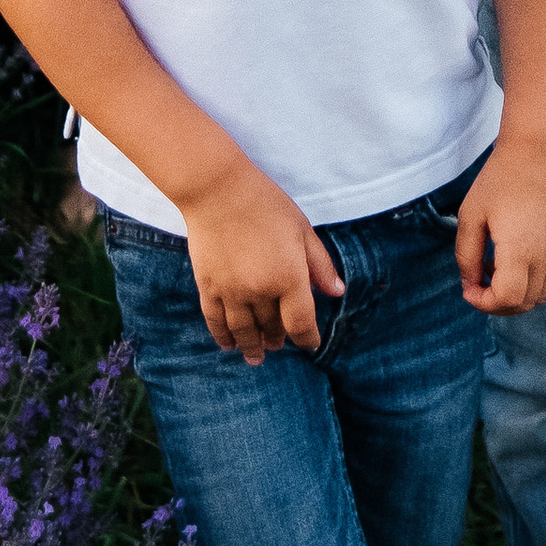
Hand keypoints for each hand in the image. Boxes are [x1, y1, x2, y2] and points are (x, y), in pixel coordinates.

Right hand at [178, 162, 347, 362]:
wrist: (217, 189)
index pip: (301, 323)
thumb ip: (320, 264)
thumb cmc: (265, 204)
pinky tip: (229, 345)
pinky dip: (223, 336)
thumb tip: (337, 292)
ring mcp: (231, 291)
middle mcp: (260, 291)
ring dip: (252, 347)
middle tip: (280, 344)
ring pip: (244, 331)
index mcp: (288, 277)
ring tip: (256, 356)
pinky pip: (216, 321)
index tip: (311, 344)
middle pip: (272, 328)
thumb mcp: (301, 229)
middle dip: (279, 338)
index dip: (308, 339)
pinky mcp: (208, 286)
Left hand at [454, 133, 545, 313]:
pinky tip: (515, 264)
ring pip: (540, 296)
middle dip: (496, 305)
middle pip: (524, 304)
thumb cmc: (499, 181)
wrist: (535, 154)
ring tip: (494, 273)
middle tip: (477, 286)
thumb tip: (469, 284)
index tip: (468, 289)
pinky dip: (533, 285)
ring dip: (516, 297)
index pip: (506, 299)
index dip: (483, 303)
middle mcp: (544, 256)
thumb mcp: (471, 216)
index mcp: (519, 250)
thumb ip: (466, 256)